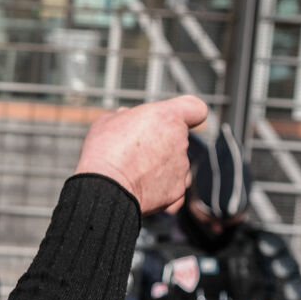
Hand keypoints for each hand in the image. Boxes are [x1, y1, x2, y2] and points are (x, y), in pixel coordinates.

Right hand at [74, 96, 208, 213]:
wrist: (105, 188)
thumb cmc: (104, 152)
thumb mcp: (108, 121)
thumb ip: (126, 116)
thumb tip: (126, 117)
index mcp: (167, 116)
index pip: (196, 109)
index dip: (189, 114)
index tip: (176, 121)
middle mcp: (180, 140)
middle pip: (178, 139)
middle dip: (161, 143)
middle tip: (136, 151)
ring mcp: (181, 167)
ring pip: (175, 163)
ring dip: (160, 166)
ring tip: (134, 172)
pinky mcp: (178, 190)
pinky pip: (172, 186)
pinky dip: (159, 188)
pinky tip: (140, 188)